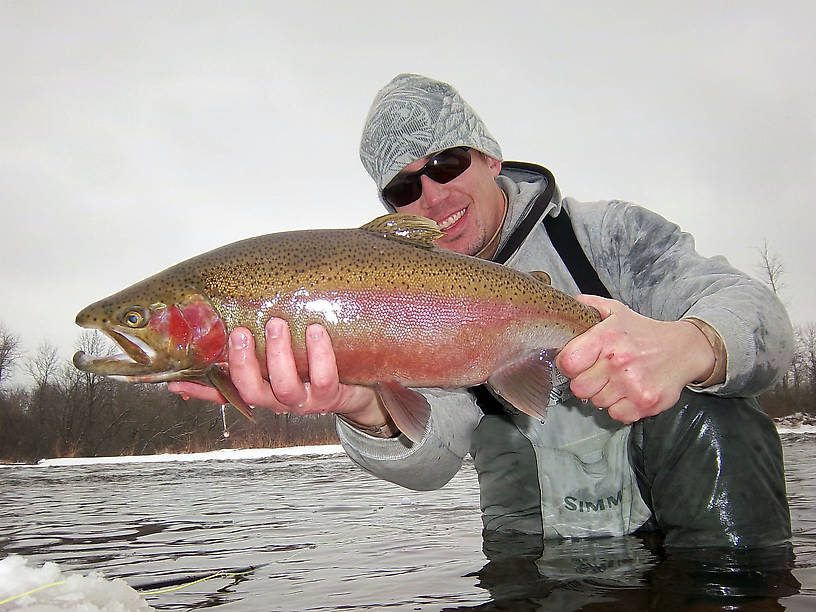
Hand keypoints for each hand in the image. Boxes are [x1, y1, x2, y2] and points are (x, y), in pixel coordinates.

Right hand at [168, 318, 386, 425]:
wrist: (357, 389)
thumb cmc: (310, 369)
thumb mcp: (278, 363)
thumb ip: (250, 356)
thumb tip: (211, 342)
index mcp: (261, 391)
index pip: (223, 393)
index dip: (199, 389)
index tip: (175, 377)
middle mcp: (278, 399)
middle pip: (252, 391)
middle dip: (243, 363)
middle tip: (240, 332)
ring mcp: (305, 399)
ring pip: (284, 386)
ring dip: (278, 355)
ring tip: (276, 324)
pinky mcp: (331, 393)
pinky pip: (324, 376)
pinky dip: (319, 353)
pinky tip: (315, 330)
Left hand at [554, 295, 715, 423]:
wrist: (683, 350)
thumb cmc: (645, 334)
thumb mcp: (616, 312)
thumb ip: (590, 306)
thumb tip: (569, 303)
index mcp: (606, 338)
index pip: (567, 362)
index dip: (568, 364)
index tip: (576, 363)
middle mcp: (618, 362)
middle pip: (579, 388)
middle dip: (586, 381)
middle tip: (599, 372)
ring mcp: (632, 384)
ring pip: (597, 402)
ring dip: (604, 394)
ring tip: (618, 379)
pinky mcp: (644, 403)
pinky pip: (616, 414)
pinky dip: (620, 407)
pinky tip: (628, 391)